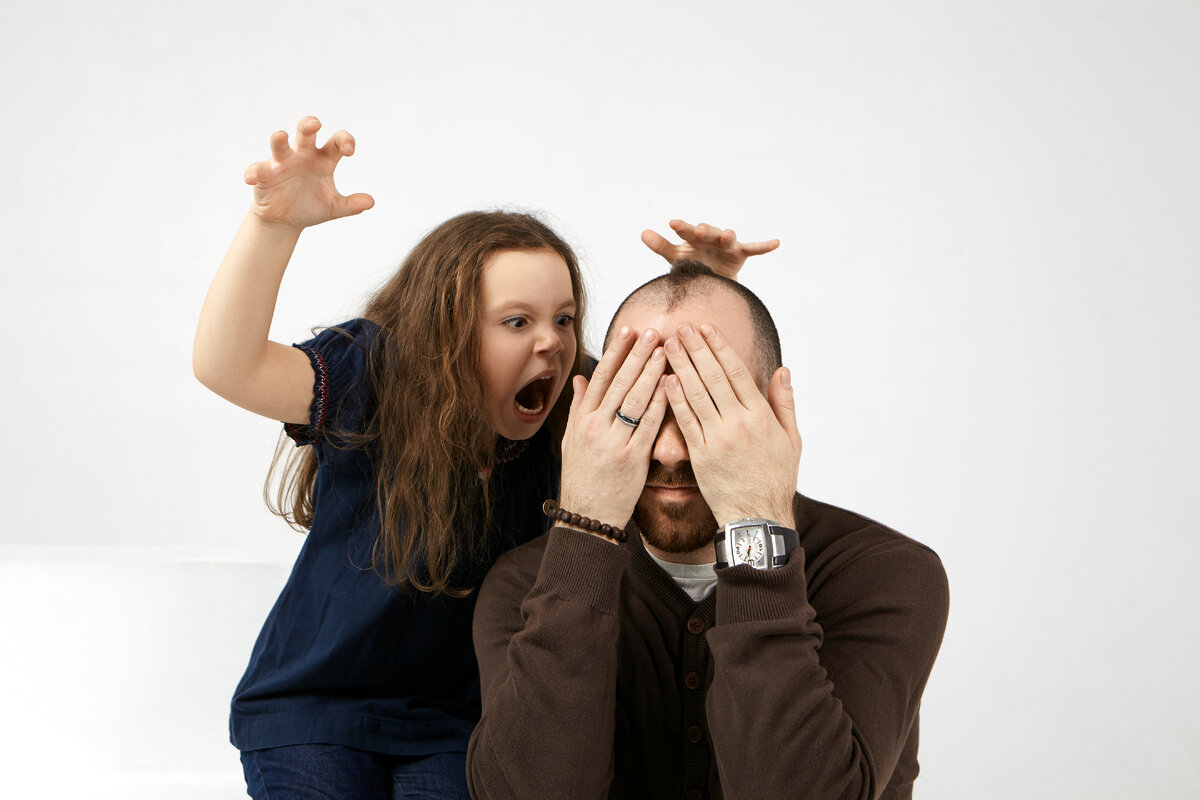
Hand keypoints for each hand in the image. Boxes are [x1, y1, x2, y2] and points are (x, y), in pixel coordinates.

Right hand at [244, 116, 374, 229]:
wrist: (285, 220)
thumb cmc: (311, 206)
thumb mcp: (334, 207)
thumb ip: (351, 204)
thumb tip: (371, 202)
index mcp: (323, 159)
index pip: (336, 142)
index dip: (344, 141)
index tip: (349, 151)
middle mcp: (302, 155)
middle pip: (305, 132)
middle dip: (308, 125)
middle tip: (315, 124)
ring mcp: (282, 162)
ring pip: (280, 144)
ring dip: (279, 139)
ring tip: (280, 136)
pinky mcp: (263, 174)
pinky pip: (257, 169)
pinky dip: (253, 172)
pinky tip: (251, 178)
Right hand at [558, 327, 667, 534]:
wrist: (587, 515)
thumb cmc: (583, 477)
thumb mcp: (572, 441)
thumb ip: (578, 408)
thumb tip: (580, 379)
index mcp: (581, 420)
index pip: (600, 377)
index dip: (615, 352)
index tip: (628, 330)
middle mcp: (595, 427)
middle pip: (618, 383)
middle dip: (637, 354)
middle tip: (652, 331)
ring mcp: (613, 442)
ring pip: (634, 399)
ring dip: (651, 372)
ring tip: (665, 350)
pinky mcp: (631, 458)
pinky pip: (648, 425)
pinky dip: (659, 403)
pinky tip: (670, 386)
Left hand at [641, 219, 778, 280]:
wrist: (711, 282)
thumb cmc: (692, 264)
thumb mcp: (675, 257)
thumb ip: (661, 246)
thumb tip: (643, 232)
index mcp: (693, 238)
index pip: (686, 232)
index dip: (681, 227)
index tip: (672, 223)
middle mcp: (710, 237)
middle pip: (707, 231)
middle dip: (704, 230)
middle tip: (699, 230)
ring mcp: (726, 244)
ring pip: (727, 237)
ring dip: (727, 235)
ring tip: (727, 236)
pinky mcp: (740, 253)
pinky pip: (754, 249)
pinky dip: (765, 246)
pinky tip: (776, 242)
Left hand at [662, 322, 800, 526]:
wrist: (757, 515)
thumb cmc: (776, 478)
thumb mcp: (791, 440)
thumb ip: (784, 403)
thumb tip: (782, 370)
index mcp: (760, 416)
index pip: (736, 372)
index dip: (719, 347)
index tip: (707, 328)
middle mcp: (739, 423)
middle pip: (713, 377)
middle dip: (696, 349)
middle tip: (681, 327)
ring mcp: (718, 438)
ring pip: (696, 394)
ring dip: (681, 367)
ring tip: (668, 345)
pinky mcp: (700, 455)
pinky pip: (685, 422)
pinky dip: (675, 399)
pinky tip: (664, 380)